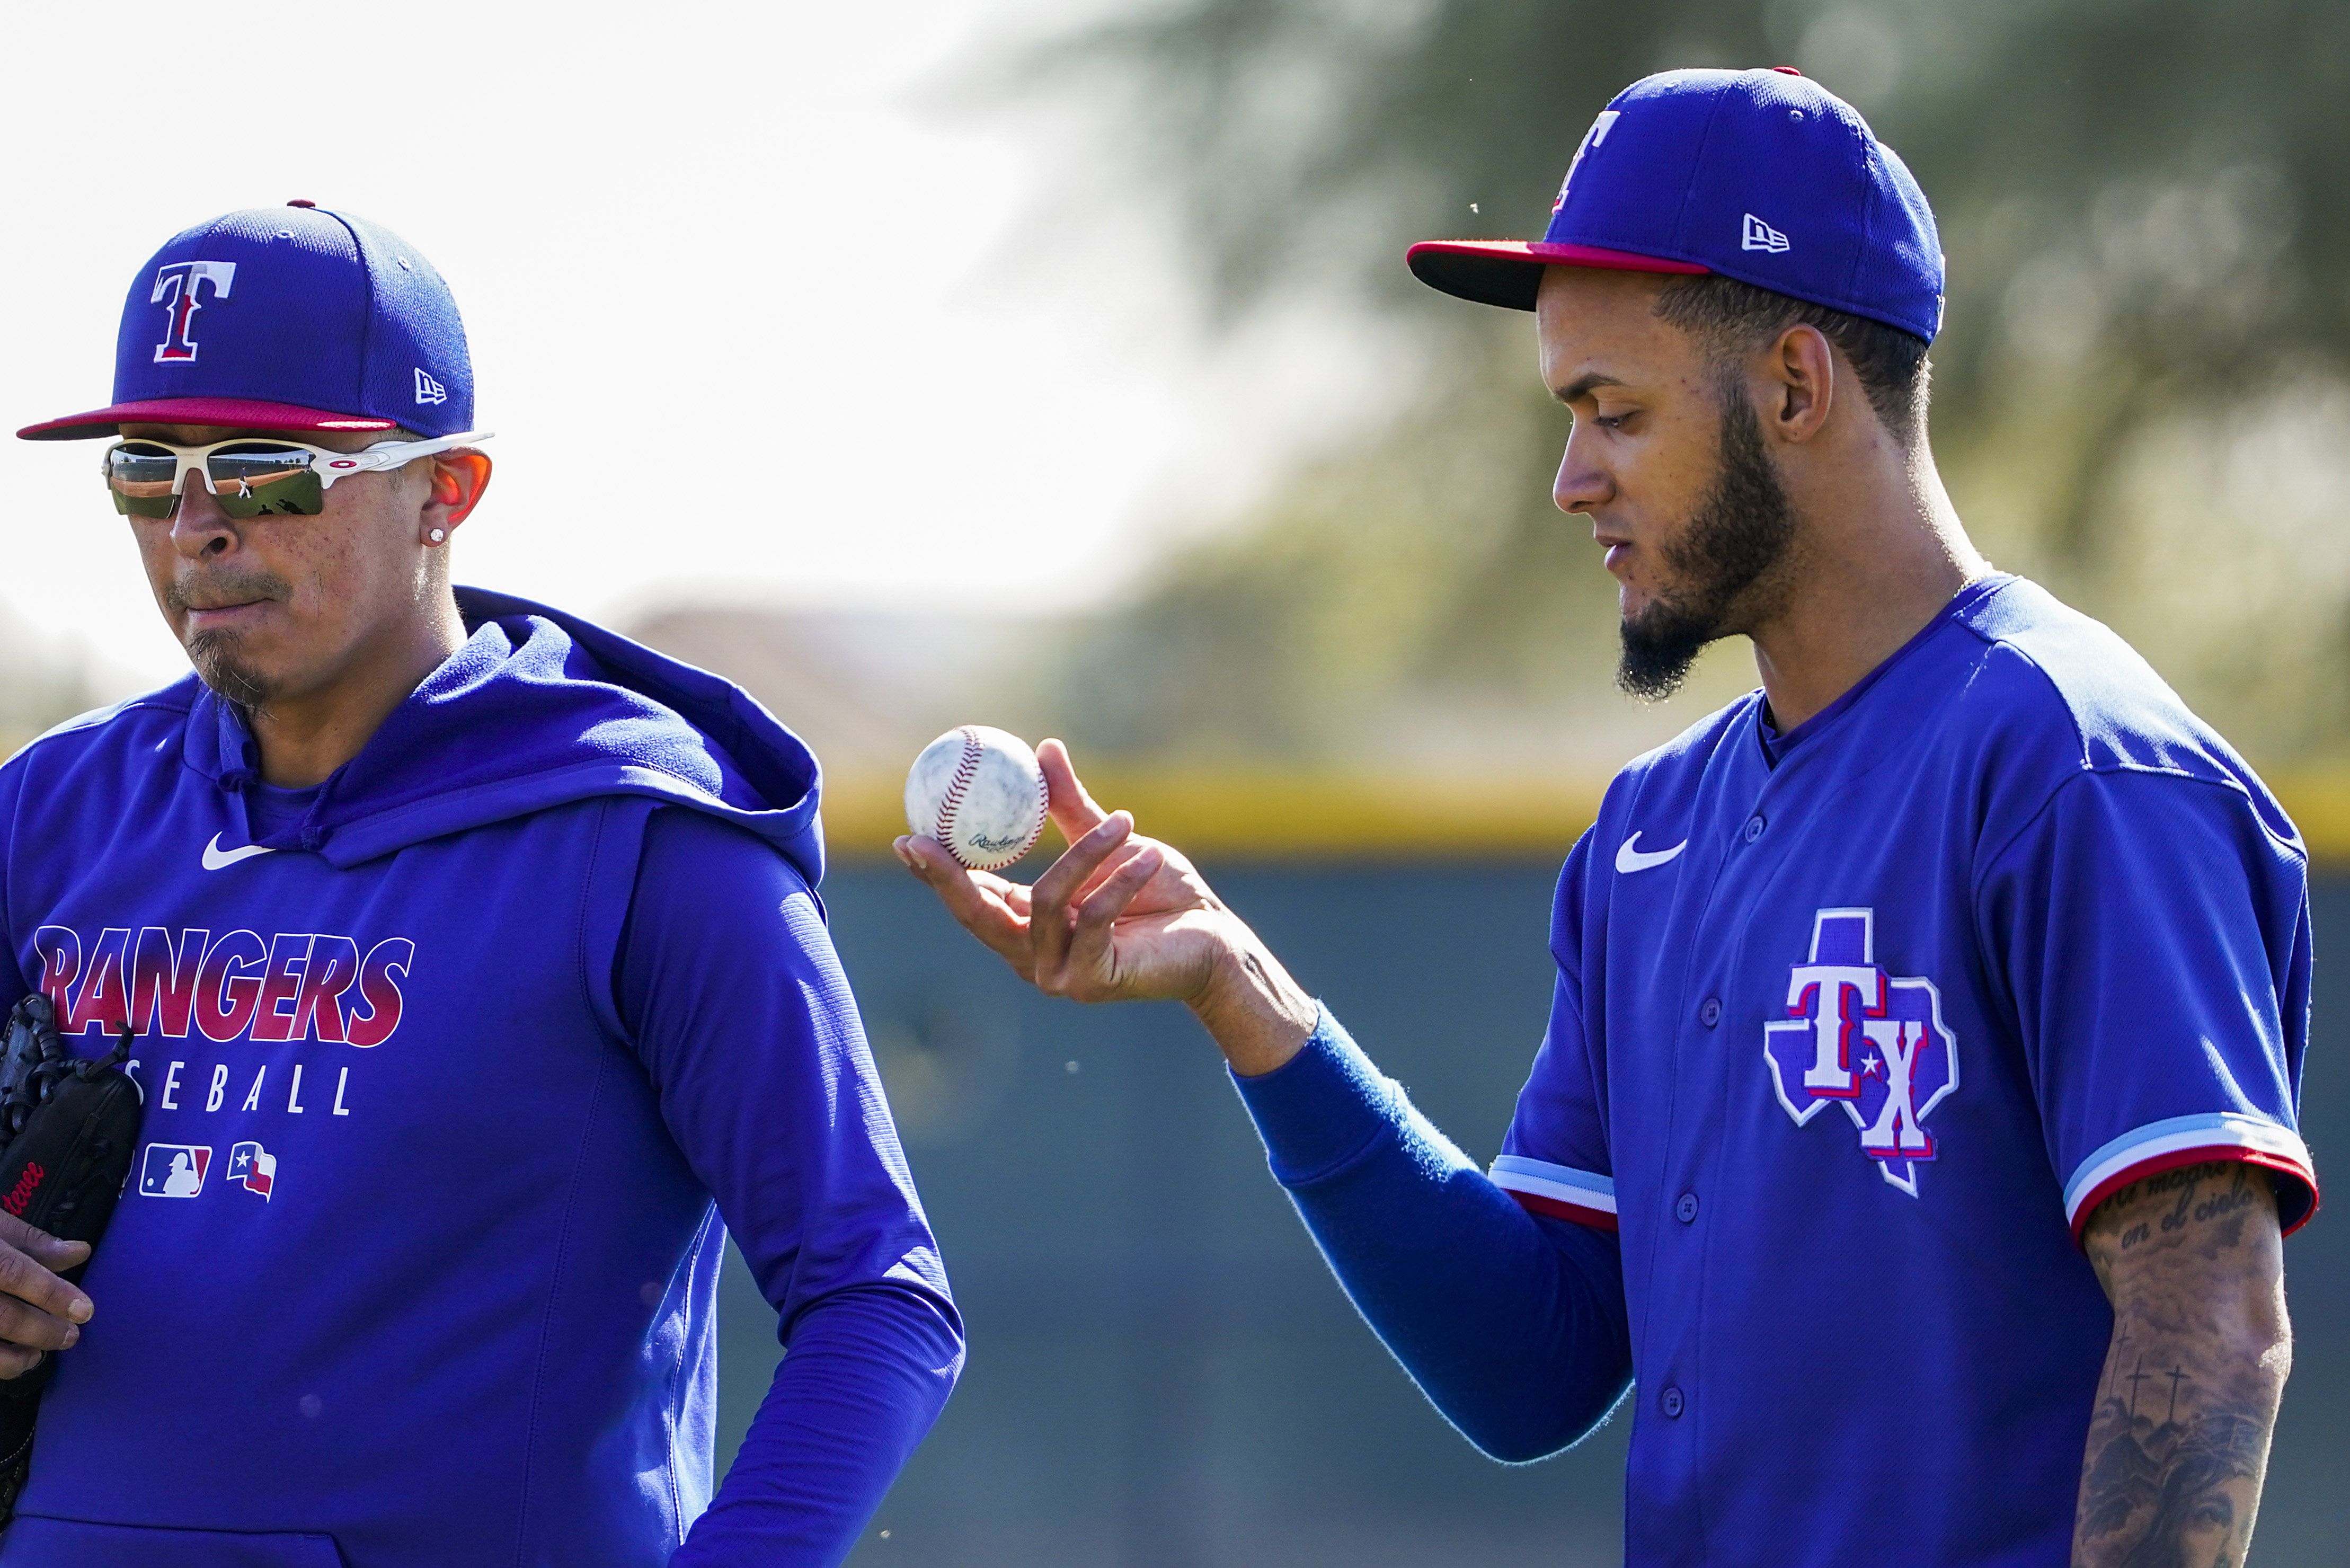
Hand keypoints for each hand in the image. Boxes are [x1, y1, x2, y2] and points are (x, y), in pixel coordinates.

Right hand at [0, 1211, 91, 1378]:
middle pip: (1, 1315)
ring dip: (12, 1358)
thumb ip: (30, 1240)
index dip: (52, 1293)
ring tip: (37, 1356)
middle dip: (41, 1331)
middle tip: (70, 1337)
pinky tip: (8, 1363)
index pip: (16, 1272)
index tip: (84, 1311)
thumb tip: (79, 1253)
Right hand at [895, 740, 1316, 1073]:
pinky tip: (1151, 855)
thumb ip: (1071, 806)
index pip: (969, 898)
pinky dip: (1121, 880)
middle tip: (932, 837)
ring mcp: (1058, 974)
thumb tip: (1043, 748)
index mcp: (1026, 923)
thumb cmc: (1162, 892)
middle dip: (949, 878)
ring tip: (1125, 822)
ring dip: (1086, 854)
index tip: (908, 836)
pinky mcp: (1092, 982)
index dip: (935, 871)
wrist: (1213, 938)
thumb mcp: (1108, 843)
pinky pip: (1095, 918)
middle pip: (976, 915)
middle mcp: (1031, 955)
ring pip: (1046, 902)